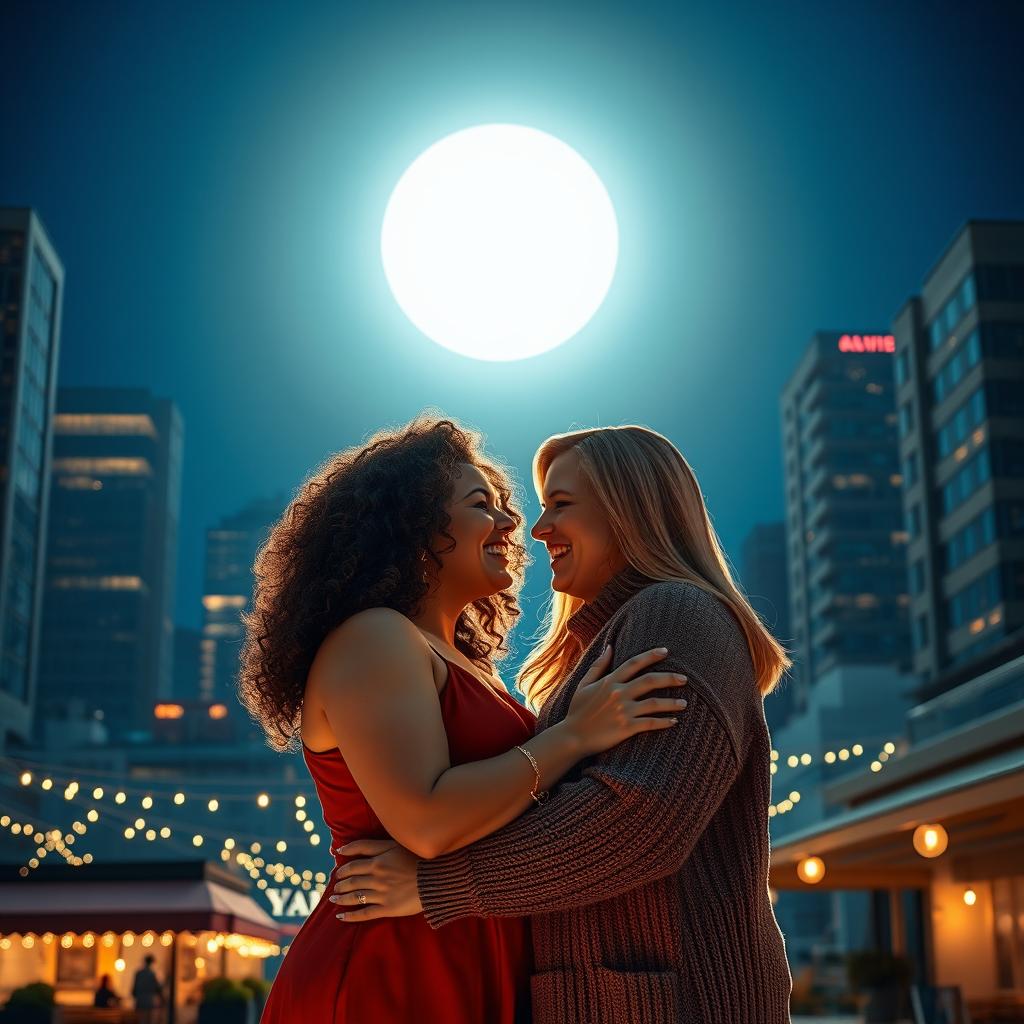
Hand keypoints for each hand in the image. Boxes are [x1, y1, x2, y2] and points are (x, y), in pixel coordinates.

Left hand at [330, 839, 422, 921]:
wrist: (435, 878)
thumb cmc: (416, 858)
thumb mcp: (395, 845)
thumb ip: (372, 845)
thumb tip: (347, 847)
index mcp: (378, 861)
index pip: (353, 864)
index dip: (343, 867)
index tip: (337, 870)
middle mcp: (376, 878)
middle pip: (352, 880)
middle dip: (340, 883)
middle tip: (335, 885)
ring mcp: (381, 894)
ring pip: (354, 897)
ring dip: (341, 898)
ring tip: (333, 898)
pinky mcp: (387, 909)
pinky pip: (364, 914)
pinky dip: (351, 916)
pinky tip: (340, 917)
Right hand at [563, 645, 688, 755]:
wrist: (572, 737)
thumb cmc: (577, 711)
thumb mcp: (584, 684)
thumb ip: (598, 665)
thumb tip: (610, 647)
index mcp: (609, 681)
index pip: (634, 663)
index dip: (651, 655)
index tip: (666, 651)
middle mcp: (618, 693)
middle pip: (650, 681)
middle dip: (670, 678)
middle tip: (684, 678)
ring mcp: (623, 711)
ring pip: (654, 703)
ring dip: (672, 702)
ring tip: (684, 703)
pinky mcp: (626, 728)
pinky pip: (650, 723)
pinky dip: (665, 722)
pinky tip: (674, 721)